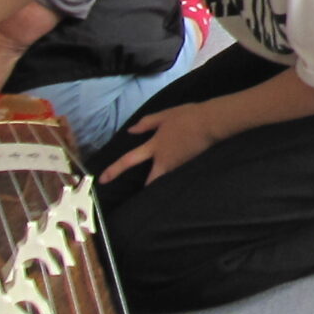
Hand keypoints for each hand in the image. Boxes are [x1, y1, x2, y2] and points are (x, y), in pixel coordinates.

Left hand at [99, 102, 222, 185]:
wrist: (211, 122)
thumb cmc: (187, 116)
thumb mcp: (164, 115)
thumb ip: (146, 123)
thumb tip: (131, 131)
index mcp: (154, 146)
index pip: (129, 160)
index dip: (115, 170)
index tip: (102, 179)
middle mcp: (164, 160)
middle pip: (150, 181)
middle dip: (145, 189)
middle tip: (139, 197)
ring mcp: (178, 165)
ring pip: (164, 180)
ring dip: (160, 183)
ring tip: (158, 189)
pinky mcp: (190, 166)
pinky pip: (177, 175)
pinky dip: (174, 177)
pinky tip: (177, 176)